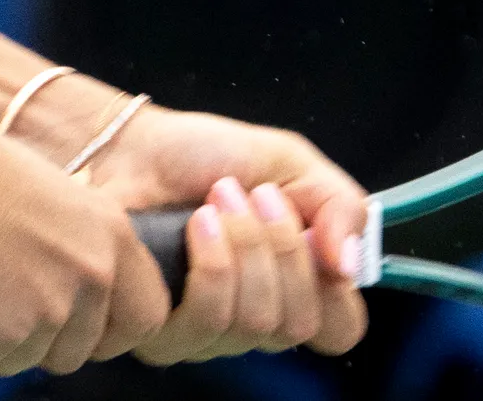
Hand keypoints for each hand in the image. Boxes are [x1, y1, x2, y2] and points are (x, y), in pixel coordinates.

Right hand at [0, 104, 169, 375]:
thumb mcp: (53, 193)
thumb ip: (78, 241)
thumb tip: (78, 282)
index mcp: (112, 235)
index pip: (146, 316)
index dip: (111, 331)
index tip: (80, 327)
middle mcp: (92, 274)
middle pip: (79, 351)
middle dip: (39, 340)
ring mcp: (50, 309)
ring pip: (25, 360)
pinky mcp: (1, 334)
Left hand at [77, 103, 371, 359]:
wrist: (134, 147)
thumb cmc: (209, 156)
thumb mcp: (293, 163)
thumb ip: (340, 207)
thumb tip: (348, 266)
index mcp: (294, 287)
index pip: (339, 329)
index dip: (335, 291)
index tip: (313, 231)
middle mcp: (255, 321)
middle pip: (297, 323)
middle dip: (281, 247)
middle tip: (255, 193)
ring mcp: (208, 335)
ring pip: (254, 324)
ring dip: (244, 246)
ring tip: (217, 200)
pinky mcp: (161, 333)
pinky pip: (206, 321)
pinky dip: (211, 261)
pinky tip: (195, 224)